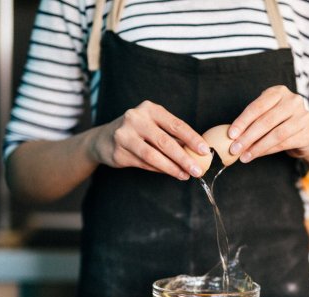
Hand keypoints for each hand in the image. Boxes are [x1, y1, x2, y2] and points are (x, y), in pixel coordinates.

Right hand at [90, 101, 209, 179]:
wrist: (103, 139)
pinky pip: (144, 163)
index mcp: (149, 109)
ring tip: (185, 175)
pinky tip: (171, 173)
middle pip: (165, 142)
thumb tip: (198, 150)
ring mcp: (124, 135)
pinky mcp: (118, 152)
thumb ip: (172, 136)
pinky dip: (159, 170)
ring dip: (172, 168)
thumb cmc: (137, 131)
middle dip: (184, 158)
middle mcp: (135, 119)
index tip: (205, 151)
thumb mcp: (153, 126)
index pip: (176, 124)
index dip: (192, 138)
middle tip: (197, 170)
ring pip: (153, 155)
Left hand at [227, 85, 308, 162]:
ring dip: (257, 147)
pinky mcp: (307, 134)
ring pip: (276, 134)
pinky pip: (284, 144)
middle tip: (234, 149)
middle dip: (248, 137)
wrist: (303, 133)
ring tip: (244, 156)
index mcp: (279, 91)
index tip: (230, 135)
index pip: (257, 106)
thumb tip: (232, 136)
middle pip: (266, 121)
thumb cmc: (278, 122)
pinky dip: (267, 151)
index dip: (242, 121)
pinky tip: (256, 155)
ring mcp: (303, 116)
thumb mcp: (265, 114)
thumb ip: (252, 121)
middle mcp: (293, 101)